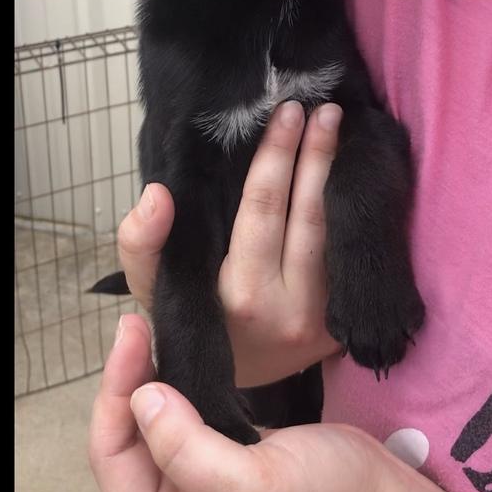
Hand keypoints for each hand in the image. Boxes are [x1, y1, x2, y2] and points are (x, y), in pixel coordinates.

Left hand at [89, 312, 459, 491]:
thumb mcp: (252, 486)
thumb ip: (189, 452)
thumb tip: (143, 397)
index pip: (113, 454)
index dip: (115, 391)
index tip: (132, 332)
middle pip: (127, 433)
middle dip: (129, 375)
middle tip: (138, 321)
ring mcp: (199, 476)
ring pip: (155, 417)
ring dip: (152, 371)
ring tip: (156, 327)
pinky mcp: (225, 450)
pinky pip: (185, 411)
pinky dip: (180, 377)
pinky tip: (188, 347)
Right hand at [115, 101, 341, 386]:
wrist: (230, 383)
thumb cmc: (193, 320)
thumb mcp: (152, 289)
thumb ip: (141, 244)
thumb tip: (156, 195)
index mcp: (240, 295)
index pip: (262, 208)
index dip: (277, 156)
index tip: (286, 112)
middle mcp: (289, 308)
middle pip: (308, 214)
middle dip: (316, 154)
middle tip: (324, 108)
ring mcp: (326, 318)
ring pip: (337, 233)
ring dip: (339, 175)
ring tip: (340, 127)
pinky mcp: (346, 323)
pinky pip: (350, 255)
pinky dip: (350, 210)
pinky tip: (348, 174)